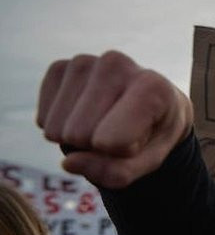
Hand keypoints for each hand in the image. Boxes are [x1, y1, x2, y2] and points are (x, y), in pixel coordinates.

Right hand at [36, 51, 193, 188]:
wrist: (149, 106)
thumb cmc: (152, 134)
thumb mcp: (149, 162)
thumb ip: (117, 172)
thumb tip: (69, 162)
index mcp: (151, 86)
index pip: (113, 141)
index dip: (122, 152)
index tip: (140, 135)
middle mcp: (116, 64)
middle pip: (80, 135)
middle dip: (96, 146)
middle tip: (118, 130)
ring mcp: (84, 62)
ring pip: (57, 130)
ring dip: (76, 139)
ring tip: (104, 121)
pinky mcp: (58, 68)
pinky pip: (43, 120)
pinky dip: (60, 126)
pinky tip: (84, 113)